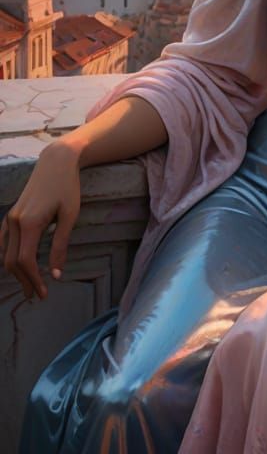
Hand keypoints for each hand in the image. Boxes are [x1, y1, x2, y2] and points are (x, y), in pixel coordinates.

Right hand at [1, 141, 82, 298]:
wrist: (57, 162)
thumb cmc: (68, 187)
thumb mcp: (70, 216)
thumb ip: (60, 245)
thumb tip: (57, 274)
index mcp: (29, 223)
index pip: (25, 261)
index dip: (33, 279)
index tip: (44, 292)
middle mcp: (14, 222)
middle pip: (12, 261)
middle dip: (24, 280)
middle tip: (37, 295)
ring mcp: (9, 218)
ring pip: (5, 253)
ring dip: (15, 272)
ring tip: (29, 284)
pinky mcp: (11, 214)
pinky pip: (2, 242)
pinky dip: (7, 257)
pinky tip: (15, 266)